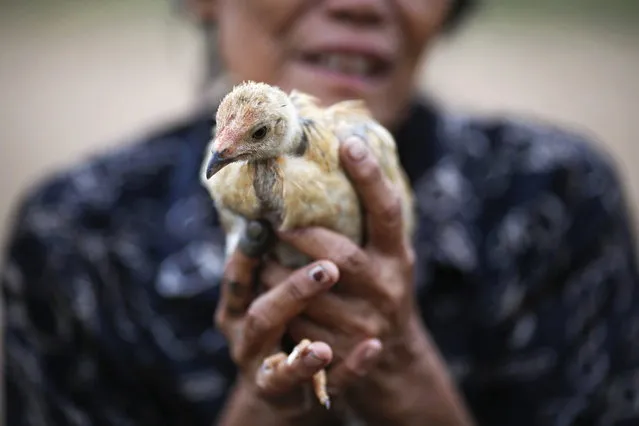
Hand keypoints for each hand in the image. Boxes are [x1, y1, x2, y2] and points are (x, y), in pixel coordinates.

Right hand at [215, 220, 383, 423]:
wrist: (282, 389)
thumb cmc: (274, 326)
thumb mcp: (257, 296)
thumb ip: (264, 263)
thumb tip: (280, 207)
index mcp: (237, 309)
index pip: (238, 280)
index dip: (248, 254)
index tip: (266, 225)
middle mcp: (247, 339)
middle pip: (263, 315)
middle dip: (292, 291)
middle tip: (326, 269)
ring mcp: (270, 372)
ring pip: (287, 360)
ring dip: (309, 344)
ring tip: (330, 318)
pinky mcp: (303, 395)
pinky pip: (330, 384)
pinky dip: (351, 367)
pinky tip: (372, 347)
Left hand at [260, 137, 472, 424]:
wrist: (394, 358)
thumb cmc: (376, 288)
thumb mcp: (383, 257)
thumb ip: (363, 224)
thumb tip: (337, 157)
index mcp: (397, 256)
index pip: (387, 211)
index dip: (370, 177)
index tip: (348, 142)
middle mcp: (388, 287)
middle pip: (339, 257)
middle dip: (300, 238)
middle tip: (272, 224)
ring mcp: (370, 322)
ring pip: (312, 295)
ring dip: (278, 276)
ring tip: (261, 261)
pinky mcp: (347, 352)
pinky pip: (302, 328)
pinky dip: (281, 310)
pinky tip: (266, 297)